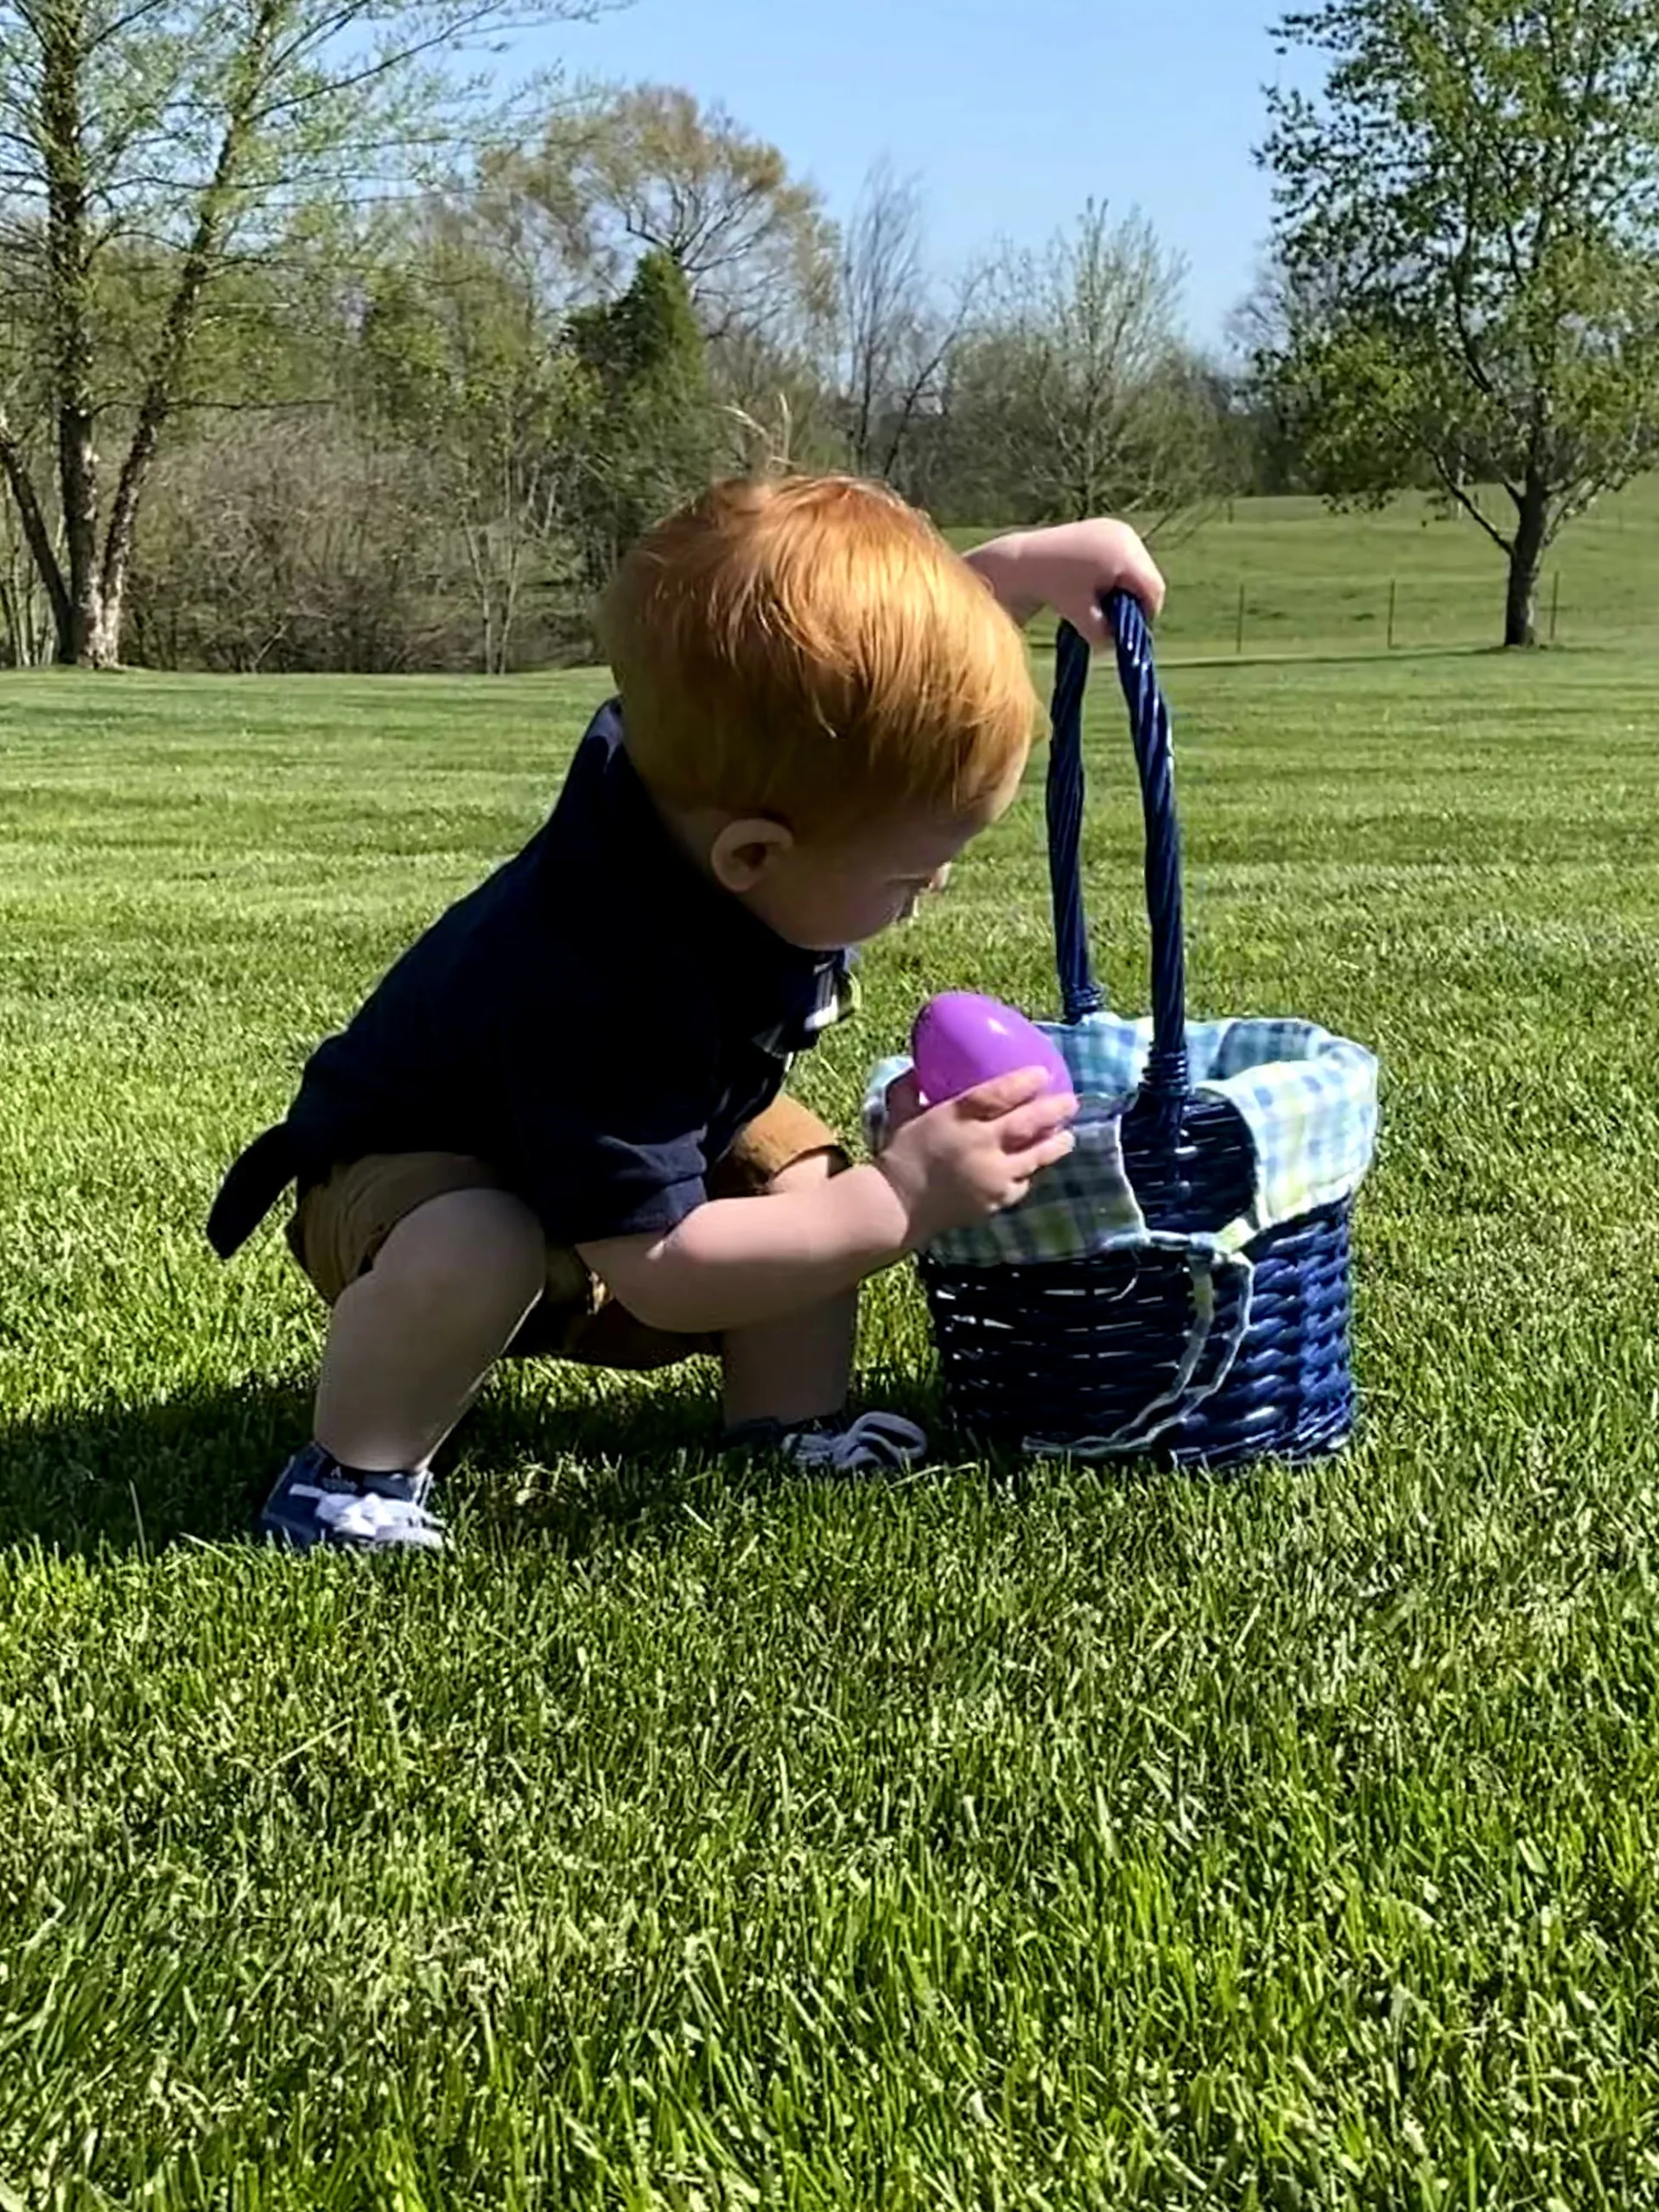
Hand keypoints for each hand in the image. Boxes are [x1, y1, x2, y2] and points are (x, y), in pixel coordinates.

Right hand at [875, 1067, 1076, 1245]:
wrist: (897, 1207)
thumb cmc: (899, 1155)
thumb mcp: (900, 1114)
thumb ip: (910, 1088)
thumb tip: (918, 1066)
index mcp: (956, 1119)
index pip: (998, 1095)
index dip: (1024, 1082)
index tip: (1042, 1073)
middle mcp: (980, 1145)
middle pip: (1027, 1123)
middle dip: (1054, 1110)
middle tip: (1071, 1101)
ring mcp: (992, 1176)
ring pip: (1036, 1156)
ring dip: (1055, 1144)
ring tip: (1068, 1135)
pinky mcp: (997, 1200)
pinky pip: (1023, 1183)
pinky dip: (1032, 1172)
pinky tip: (1038, 1165)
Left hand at [965, 519, 1165, 644]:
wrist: (1023, 560)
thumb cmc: (1051, 588)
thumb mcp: (1080, 616)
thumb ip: (1103, 633)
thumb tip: (1117, 645)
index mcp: (1124, 555)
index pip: (1153, 590)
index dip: (1145, 615)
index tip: (1127, 632)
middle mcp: (1126, 535)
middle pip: (1149, 578)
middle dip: (1135, 602)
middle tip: (1114, 619)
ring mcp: (1118, 528)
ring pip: (1140, 568)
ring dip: (1127, 588)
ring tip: (1101, 601)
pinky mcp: (1108, 528)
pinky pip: (1127, 556)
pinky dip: (1119, 574)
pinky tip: (1096, 585)